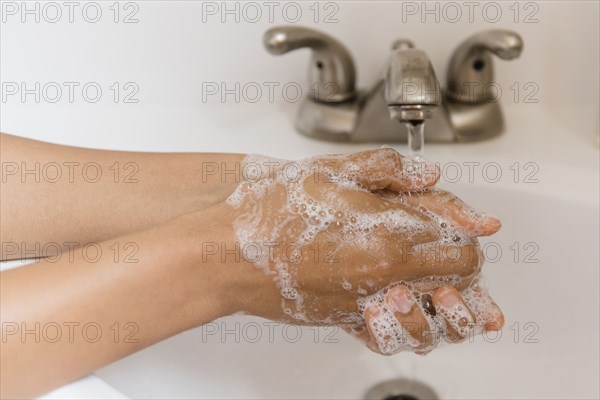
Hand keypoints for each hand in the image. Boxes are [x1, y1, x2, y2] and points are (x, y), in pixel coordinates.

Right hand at [221, 149, 500, 341]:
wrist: (224, 257)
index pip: (463, 246)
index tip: (464, 222)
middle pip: (459, 280)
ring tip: (426, 271)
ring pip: (433, 313)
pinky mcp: (344, 319)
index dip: (468, 231)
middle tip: (447, 240)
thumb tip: (431, 175)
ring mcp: (365, 303)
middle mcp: (384, 277)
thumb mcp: (330, 172)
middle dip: (462, 261)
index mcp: (388, 236)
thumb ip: (389, 170)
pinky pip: (393, 328)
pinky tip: (390, 291)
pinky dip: (403, 313)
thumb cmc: (268, 212)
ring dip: (438, 293)